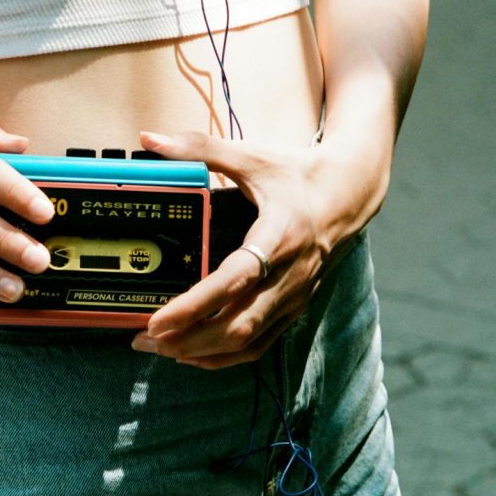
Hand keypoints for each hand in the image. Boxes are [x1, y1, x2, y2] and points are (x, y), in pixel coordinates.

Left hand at [131, 130, 341, 368]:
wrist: (350, 193)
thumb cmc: (297, 174)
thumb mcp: (252, 157)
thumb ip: (199, 148)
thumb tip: (150, 139)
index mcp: (279, 236)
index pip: (234, 282)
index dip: (195, 306)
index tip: (158, 320)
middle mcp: (289, 275)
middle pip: (237, 325)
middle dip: (188, 339)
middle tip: (145, 338)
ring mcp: (293, 297)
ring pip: (246, 342)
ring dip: (201, 352)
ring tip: (160, 349)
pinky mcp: (293, 309)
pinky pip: (257, 345)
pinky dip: (223, 356)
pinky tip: (192, 353)